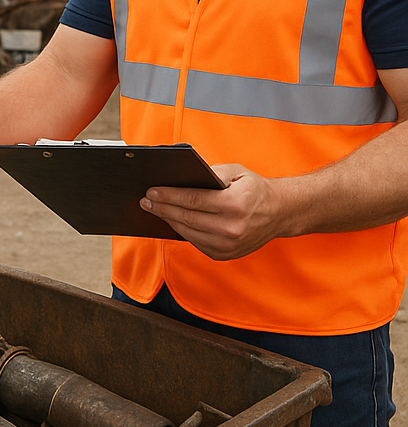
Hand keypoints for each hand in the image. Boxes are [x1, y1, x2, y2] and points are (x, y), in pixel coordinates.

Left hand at [140, 164, 285, 259]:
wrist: (279, 213)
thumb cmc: (254, 189)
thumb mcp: (236, 172)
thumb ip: (211, 172)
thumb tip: (182, 174)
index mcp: (234, 205)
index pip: (192, 200)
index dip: (168, 195)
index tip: (151, 191)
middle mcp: (231, 228)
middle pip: (186, 217)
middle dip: (162, 208)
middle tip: (145, 200)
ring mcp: (228, 245)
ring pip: (188, 232)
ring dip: (168, 220)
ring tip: (154, 209)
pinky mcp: (224, 254)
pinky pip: (195, 242)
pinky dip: (182, 231)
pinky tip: (172, 220)